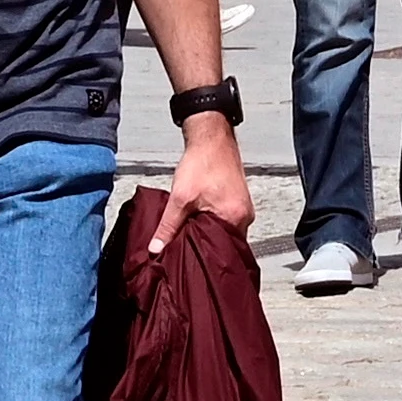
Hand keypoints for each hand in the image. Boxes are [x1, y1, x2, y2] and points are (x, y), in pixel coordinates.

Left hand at [151, 119, 249, 252]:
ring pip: (223, 232)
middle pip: (224, 243)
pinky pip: (224, 221)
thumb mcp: (180, 198)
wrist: (212, 138)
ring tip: (190, 236)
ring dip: (207, 234)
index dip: (203, 257)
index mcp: (235, 217)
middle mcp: (244, 215)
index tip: (189, 262)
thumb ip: (168, 226)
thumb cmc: (203, 162)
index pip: (222, 251)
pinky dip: (211, 223)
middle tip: (186, 252)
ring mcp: (242, 208)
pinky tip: (198, 222)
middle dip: (204, 247)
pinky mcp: (237, 202)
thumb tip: (156, 248)